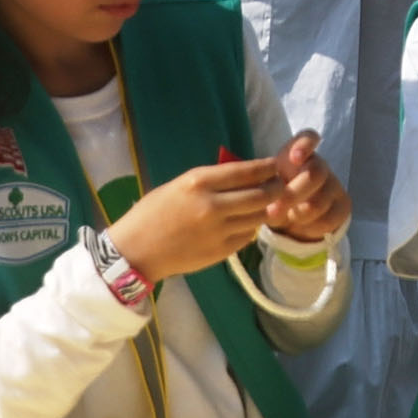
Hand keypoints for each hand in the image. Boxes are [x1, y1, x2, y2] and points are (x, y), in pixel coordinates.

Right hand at [106, 153, 281, 283]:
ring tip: (270, 204)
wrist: (136, 251)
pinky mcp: (221, 252)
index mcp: (199, 182)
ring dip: (268, 210)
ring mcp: (218, 231)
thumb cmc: (152, 212)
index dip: (267, 168)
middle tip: (281, 186)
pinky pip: (247, 236)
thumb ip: (210, 181)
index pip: (246, 171)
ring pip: (258, 217)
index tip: (276, 165)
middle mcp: (213, 205)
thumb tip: (242, 175)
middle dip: (276, 189)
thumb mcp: (179, 185)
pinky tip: (248, 223)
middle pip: (261, 195)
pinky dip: (251, 228)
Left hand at [261, 131, 349, 242]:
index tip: (294, 158)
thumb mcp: (268, 185)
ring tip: (284, 220)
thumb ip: (268, 189)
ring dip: (298, 215)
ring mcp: (334, 185)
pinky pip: (327, 220)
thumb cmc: (278, 192)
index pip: (308, 138)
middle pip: (315, 173)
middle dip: (292, 195)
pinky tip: (299, 227)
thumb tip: (270, 205)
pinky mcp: (343, 205)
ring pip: (319, 202)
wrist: (297, 213)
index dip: (304, 145)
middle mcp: (319, 165)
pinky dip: (309, 227)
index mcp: (298, 153)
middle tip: (273, 211)